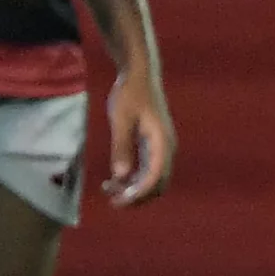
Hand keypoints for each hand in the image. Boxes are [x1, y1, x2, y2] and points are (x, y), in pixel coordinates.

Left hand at [103, 67, 175, 207]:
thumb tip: (120, 176)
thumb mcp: (121, 119)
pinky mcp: (154, 146)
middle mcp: (166, 149)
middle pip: (157, 185)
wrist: (140, 74)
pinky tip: (114, 179)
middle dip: (136, 197)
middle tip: (111, 200)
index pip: (154, 179)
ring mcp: (161, 148)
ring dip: (134, 190)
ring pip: (153, 181)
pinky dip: (134, 180)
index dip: (138, 195)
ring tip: (108, 189)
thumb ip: (121, 147)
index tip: (118, 202)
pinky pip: (148, 171)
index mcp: (161, 143)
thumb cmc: (130, 93)